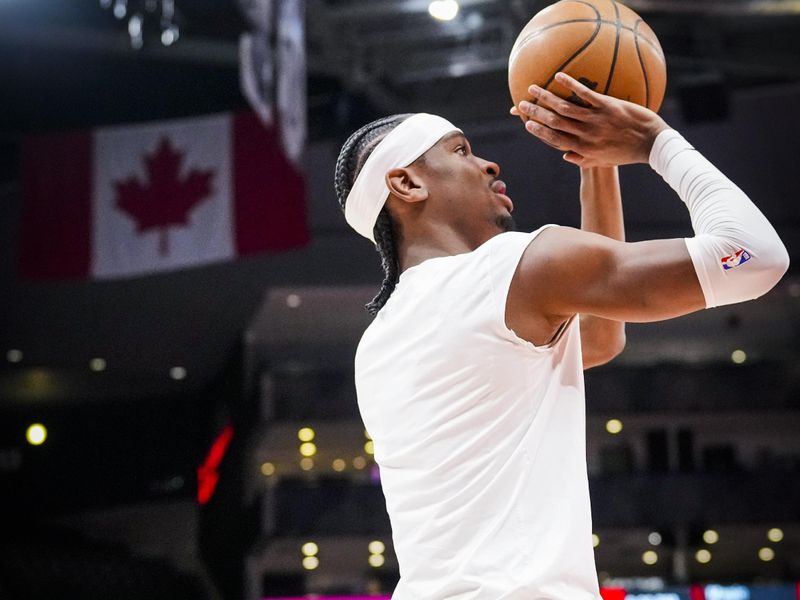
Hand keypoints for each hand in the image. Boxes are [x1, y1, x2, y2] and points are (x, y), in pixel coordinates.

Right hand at [510, 72, 669, 167]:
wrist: (651, 143)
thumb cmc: (627, 153)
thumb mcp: (603, 161)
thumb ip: (582, 159)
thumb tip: (564, 155)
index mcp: (583, 148)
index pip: (555, 140)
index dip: (539, 131)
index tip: (526, 123)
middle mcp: (586, 134)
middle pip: (554, 122)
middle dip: (536, 113)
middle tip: (521, 104)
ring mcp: (596, 119)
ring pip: (565, 107)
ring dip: (547, 97)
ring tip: (533, 88)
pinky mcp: (608, 105)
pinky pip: (585, 94)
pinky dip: (570, 84)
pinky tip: (558, 76)